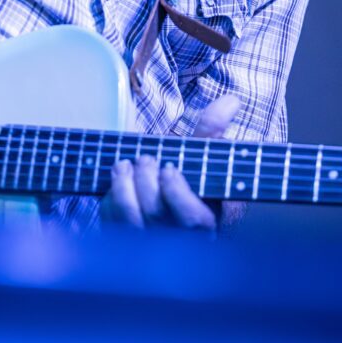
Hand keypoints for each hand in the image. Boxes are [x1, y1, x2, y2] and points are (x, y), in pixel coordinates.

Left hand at [102, 93, 239, 230]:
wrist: (170, 205)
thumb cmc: (191, 180)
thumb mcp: (204, 158)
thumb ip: (213, 130)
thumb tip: (231, 100)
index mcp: (205, 223)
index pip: (192, 218)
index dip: (176, 192)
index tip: (170, 168)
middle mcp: (177, 239)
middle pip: (156, 214)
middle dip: (146, 180)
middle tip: (146, 159)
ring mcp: (149, 243)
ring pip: (129, 221)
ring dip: (122, 187)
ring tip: (124, 166)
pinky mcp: (125, 239)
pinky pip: (111, 222)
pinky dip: (110, 198)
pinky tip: (118, 182)